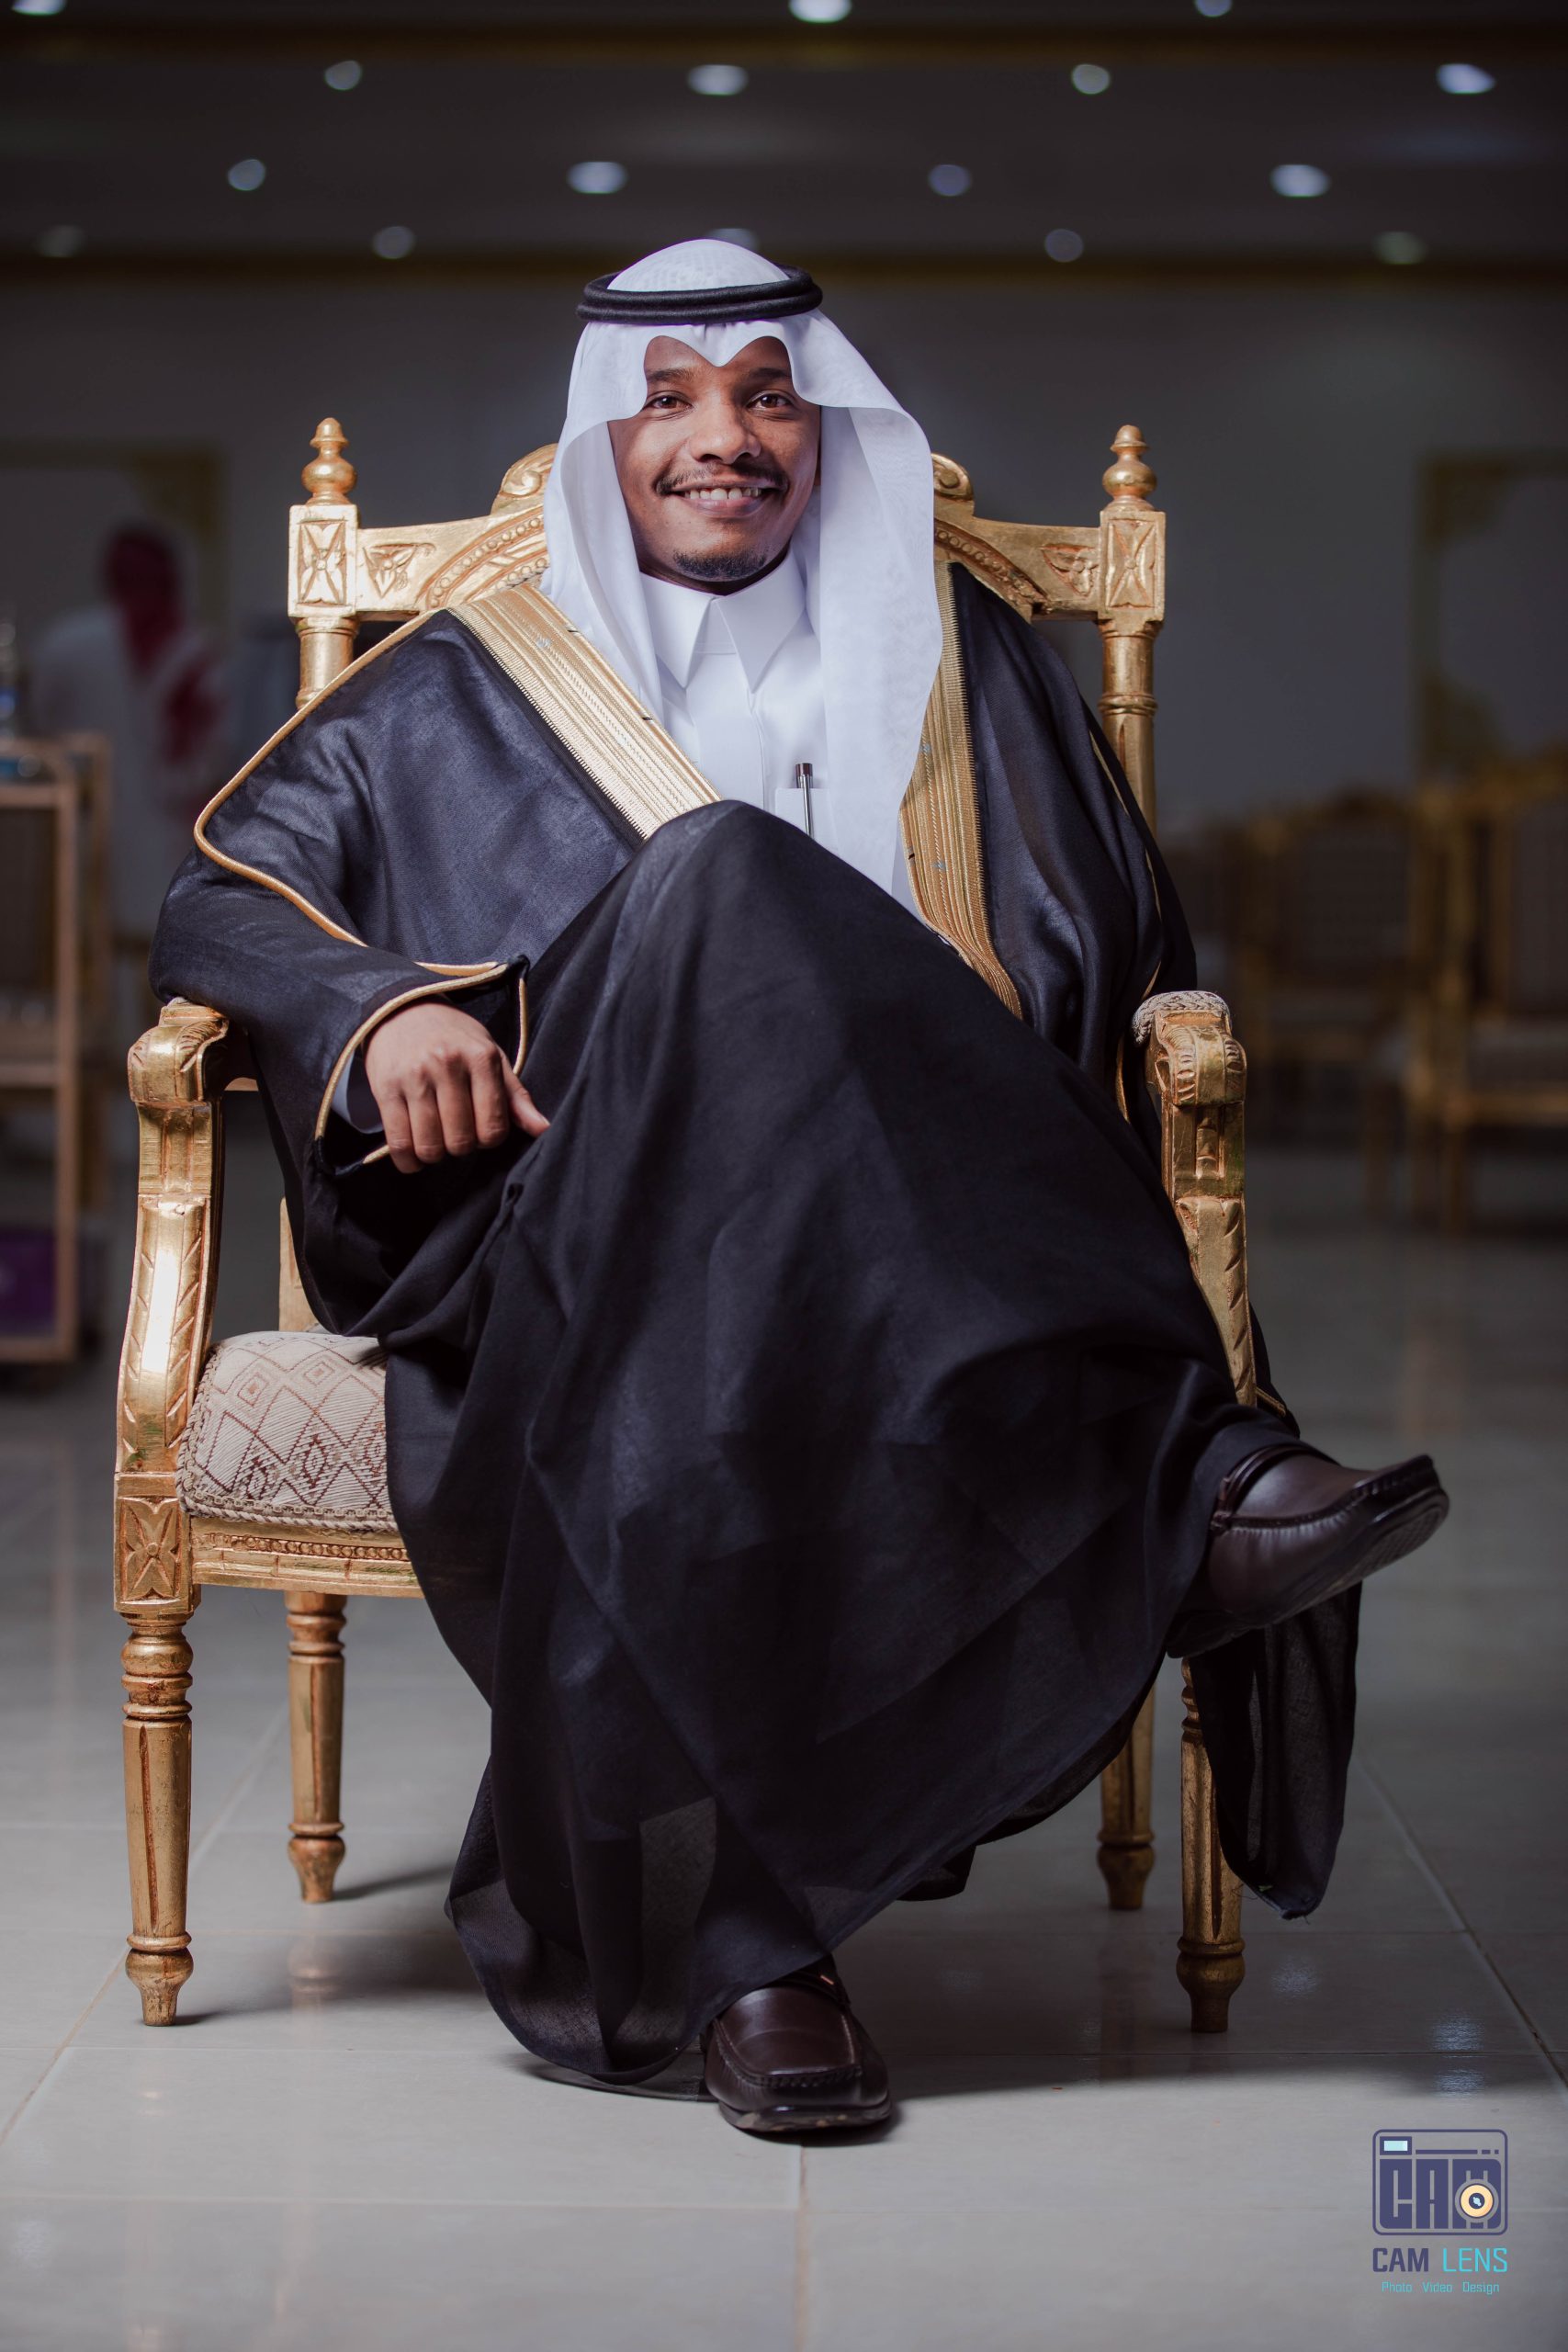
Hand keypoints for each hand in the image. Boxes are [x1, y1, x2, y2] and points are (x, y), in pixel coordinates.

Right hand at [362, 1002, 548, 1175]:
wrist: (401, 1010)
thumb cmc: (454, 1038)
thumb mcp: (490, 1056)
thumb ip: (515, 1095)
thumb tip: (542, 1129)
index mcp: (480, 1057)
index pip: (493, 1127)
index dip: (489, 1138)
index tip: (481, 1128)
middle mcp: (447, 1065)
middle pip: (461, 1141)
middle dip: (461, 1147)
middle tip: (455, 1132)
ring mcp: (413, 1077)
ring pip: (430, 1146)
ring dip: (434, 1155)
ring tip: (435, 1140)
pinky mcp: (385, 1088)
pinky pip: (399, 1142)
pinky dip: (408, 1160)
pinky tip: (413, 1155)